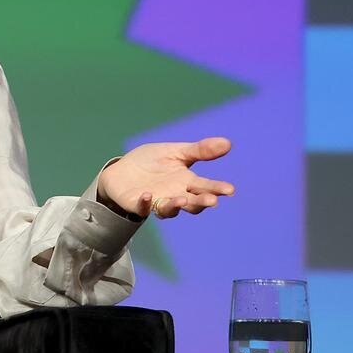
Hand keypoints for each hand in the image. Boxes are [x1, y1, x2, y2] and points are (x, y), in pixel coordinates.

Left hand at [96, 137, 235, 218]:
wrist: (123, 169)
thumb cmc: (152, 162)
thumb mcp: (176, 152)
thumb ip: (200, 150)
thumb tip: (228, 143)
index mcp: (186, 182)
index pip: (205, 187)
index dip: (217, 189)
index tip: (229, 189)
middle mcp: (175, 195)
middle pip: (192, 203)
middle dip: (201, 202)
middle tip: (212, 201)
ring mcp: (157, 202)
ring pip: (169, 209)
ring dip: (176, 205)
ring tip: (182, 199)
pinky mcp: (138, 204)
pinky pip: (142, 207)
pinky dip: (146, 203)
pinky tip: (148, 195)